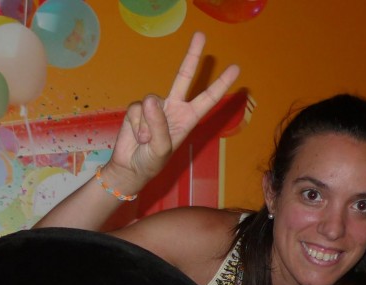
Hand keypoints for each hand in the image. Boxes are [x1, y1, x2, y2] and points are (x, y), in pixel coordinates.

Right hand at [104, 32, 239, 194]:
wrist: (129, 168)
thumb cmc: (151, 162)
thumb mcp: (161, 149)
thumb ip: (158, 125)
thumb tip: (150, 100)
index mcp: (188, 118)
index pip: (207, 98)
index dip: (221, 84)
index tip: (236, 68)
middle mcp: (173, 108)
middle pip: (184, 76)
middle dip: (192, 56)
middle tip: (201, 35)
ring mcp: (155, 107)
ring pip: (151, 101)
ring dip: (146, 125)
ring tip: (145, 141)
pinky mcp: (137, 109)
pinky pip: (136, 109)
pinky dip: (135, 124)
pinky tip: (136, 136)